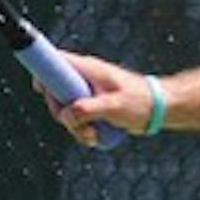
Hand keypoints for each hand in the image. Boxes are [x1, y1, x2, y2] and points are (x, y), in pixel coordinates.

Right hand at [39, 52, 156, 148]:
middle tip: (80, 127)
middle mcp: (83, 79)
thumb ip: (89, 109)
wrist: (158, 109)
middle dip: (64, 115)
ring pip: (66, 112)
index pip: (56, 61)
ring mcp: (86, 94)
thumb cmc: (139, 101)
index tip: (41, 89)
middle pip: (55, 95)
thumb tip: (67, 116)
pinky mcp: (91, 107)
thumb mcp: (113, 106)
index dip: (43, 72)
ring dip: (76, 129)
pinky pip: (77, 121)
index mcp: (87, 69)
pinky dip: (83, 132)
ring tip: (95, 136)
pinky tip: (97, 137)